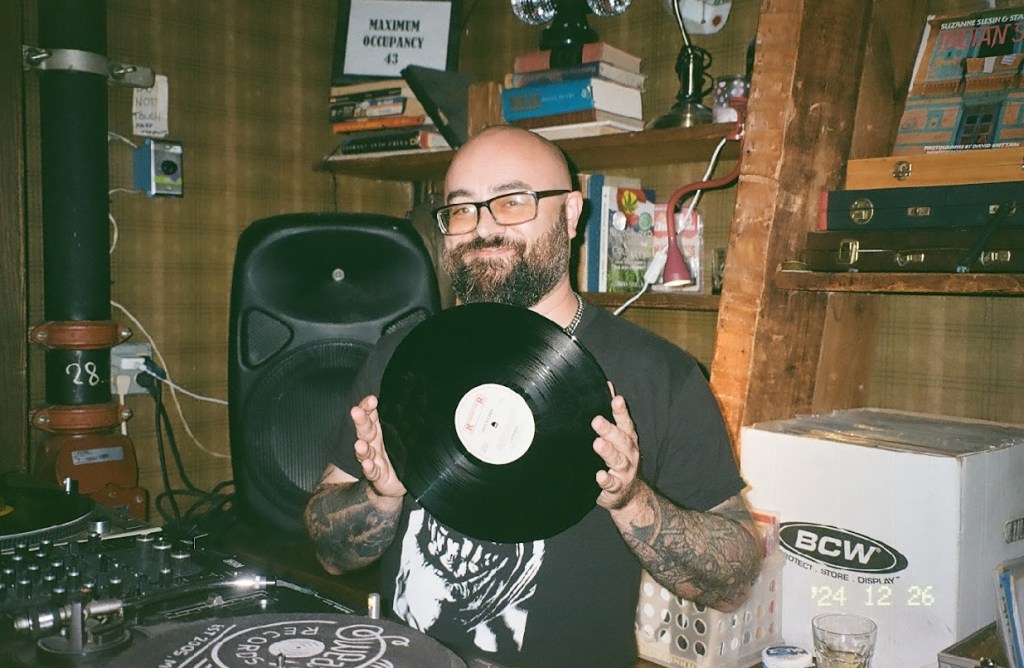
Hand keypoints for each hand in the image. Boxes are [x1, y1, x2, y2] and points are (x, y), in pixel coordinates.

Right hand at [351, 395, 405, 498]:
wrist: (396, 481)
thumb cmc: (397, 454)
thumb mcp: (400, 435)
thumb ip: (402, 420)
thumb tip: (418, 401)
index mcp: (378, 431)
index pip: (370, 416)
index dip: (368, 407)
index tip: (371, 400)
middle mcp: (373, 444)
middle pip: (365, 431)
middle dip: (361, 421)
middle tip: (356, 412)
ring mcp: (374, 460)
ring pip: (365, 452)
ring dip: (362, 448)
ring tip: (360, 444)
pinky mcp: (377, 476)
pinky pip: (372, 472)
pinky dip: (369, 468)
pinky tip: (368, 464)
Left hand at [591, 384, 641, 509]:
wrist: (628, 495)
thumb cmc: (619, 460)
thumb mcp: (618, 437)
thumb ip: (613, 414)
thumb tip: (607, 385)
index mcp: (628, 440)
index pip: (625, 423)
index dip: (621, 411)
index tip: (616, 399)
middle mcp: (629, 454)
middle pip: (622, 440)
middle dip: (610, 430)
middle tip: (597, 421)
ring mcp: (625, 472)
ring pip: (618, 460)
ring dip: (608, 452)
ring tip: (598, 444)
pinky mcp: (617, 488)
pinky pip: (612, 484)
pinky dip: (606, 480)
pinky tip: (599, 475)